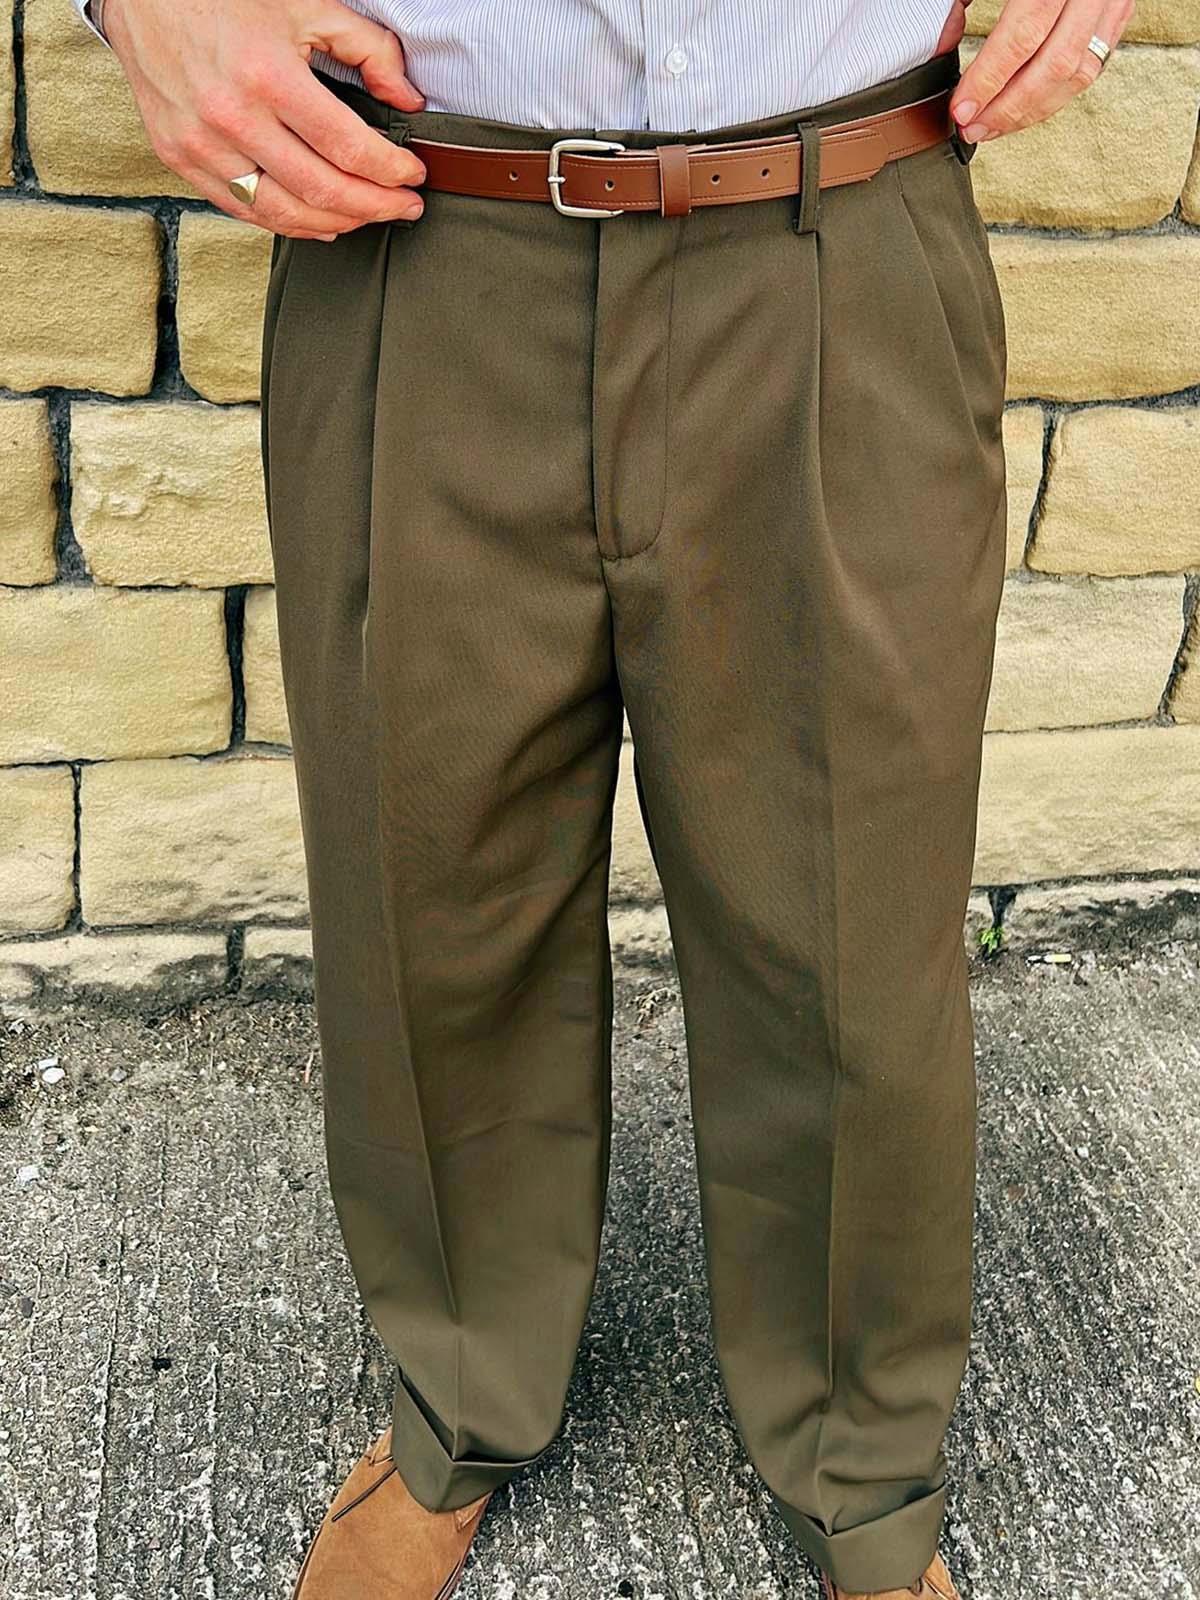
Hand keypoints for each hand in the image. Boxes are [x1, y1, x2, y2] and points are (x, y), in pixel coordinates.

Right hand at [101, 0, 427, 238]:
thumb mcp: (306, 5)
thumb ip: (368, 49)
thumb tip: (407, 99)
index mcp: (267, 76)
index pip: (347, 147)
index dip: (390, 171)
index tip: (412, 175)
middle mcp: (231, 117)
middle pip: (321, 189)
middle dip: (374, 206)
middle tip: (404, 206)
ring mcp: (201, 144)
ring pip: (284, 213)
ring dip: (336, 222)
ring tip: (367, 216)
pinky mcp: (180, 158)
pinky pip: (244, 211)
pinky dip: (288, 224)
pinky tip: (319, 221)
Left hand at [949, 0, 1133, 143]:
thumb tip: (945, 35)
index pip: (1023, 34)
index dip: (990, 79)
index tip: (962, 108)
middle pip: (1054, 64)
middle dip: (1009, 107)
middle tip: (973, 126)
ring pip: (1079, 72)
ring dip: (1032, 110)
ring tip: (994, 125)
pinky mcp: (1120, 8)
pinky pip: (1093, 64)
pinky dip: (1058, 93)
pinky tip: (1027, 105)